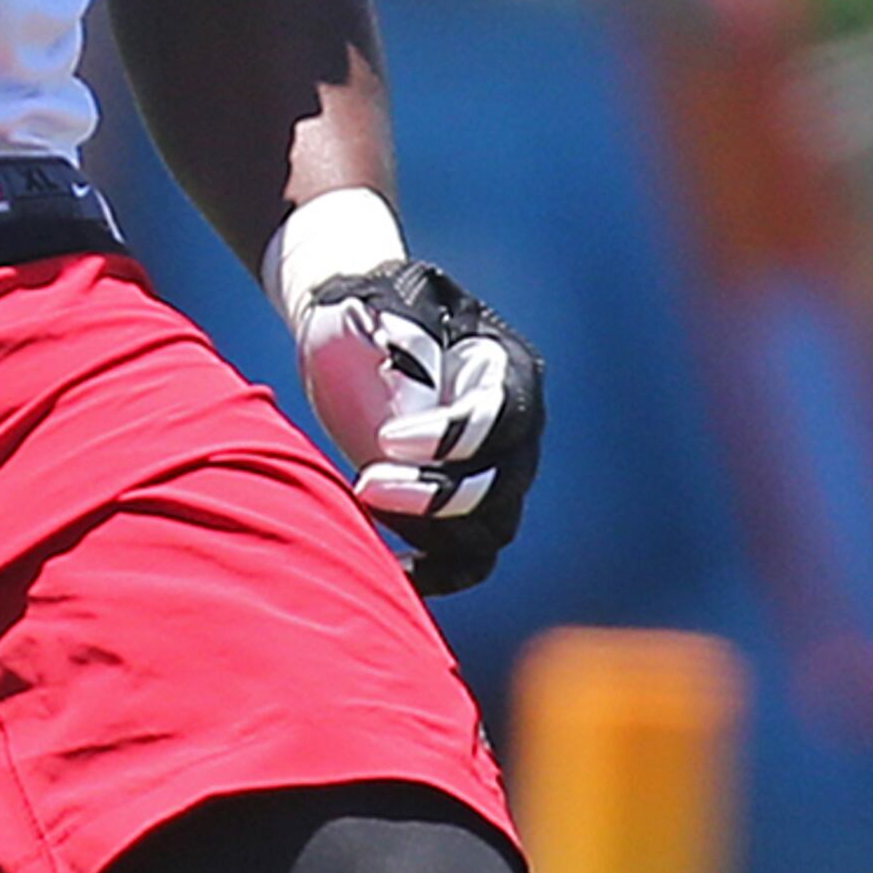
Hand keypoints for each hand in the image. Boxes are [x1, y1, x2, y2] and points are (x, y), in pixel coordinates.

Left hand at [292, 258, 545, 599]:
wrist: (360, 337)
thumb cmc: (368, 309)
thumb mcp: (375, 299)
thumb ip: (386, 318)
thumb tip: (383, 334)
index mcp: (503, 370)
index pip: (499, 417)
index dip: (451, 438)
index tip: (385, 439)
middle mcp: (513, 430)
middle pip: (500, 484)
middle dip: (435, 493)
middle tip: (365, 482)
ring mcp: (492, 474)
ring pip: (489, 528)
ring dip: (432, 531)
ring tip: (365, 512)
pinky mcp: (460, 510)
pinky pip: (471, 559)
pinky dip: (441, 573)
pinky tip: (393, 567)